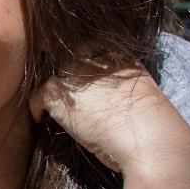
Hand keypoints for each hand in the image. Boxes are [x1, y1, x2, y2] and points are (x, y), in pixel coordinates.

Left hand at [28, 61, 189, 174]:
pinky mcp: (58, 90)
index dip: (82, 66)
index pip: (91, 49)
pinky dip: (37, 107)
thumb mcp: (141, 95)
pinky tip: (42, 119)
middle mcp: (96, 58)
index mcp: (121, 56)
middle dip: (65, 75)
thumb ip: (120, 86)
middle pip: (69, 58)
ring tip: (52, 106)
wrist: (149, 139)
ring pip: (52, 75)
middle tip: (63, 95)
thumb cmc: (152, 128)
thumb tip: (107, 99)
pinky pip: (37, 94)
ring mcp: (76, 73)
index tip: (80, 83)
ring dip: (52, 91)